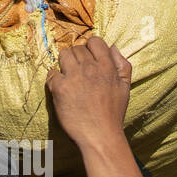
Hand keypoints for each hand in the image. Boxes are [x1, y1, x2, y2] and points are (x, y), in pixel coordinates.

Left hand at [46, 35, 130, 149]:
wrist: (100, 136)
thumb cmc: (113, 114)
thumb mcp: (125, 87)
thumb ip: (122, 65)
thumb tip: (113, 47)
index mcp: (107, 67)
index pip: (95, 41)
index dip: (90, 47)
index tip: (89, 58)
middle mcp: (90, 68)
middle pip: (77, 48)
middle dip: (77, 57)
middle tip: (78, 72)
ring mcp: (74, 77)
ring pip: (63, 55)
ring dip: (65, 63)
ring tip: (68, 77)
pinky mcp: (60, 88)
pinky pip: (52, 72)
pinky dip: (54, 77)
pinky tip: (60, 87)